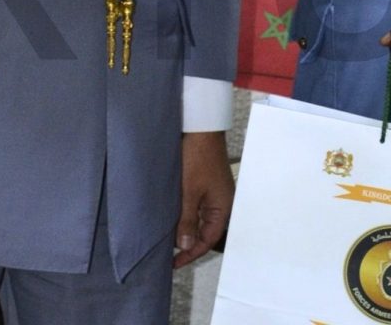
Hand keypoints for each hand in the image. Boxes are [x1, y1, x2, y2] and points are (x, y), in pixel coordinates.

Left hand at [174, 131, 233, 268]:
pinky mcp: (205, 184)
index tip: (174, 262)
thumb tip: (186, 244)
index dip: (191, 252)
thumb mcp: (189, 192)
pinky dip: (185, 213)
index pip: (208, 239)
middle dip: (188, 241)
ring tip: (167, 235)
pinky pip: (196, 206)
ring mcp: (214, 193)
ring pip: (199, 219)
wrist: (200, 128)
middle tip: (168, 251)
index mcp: (223, 207)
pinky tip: (172, 214)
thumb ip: (187, 220)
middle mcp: (221, 202)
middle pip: (205, 231)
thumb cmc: (199, 156)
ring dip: (185, 226)